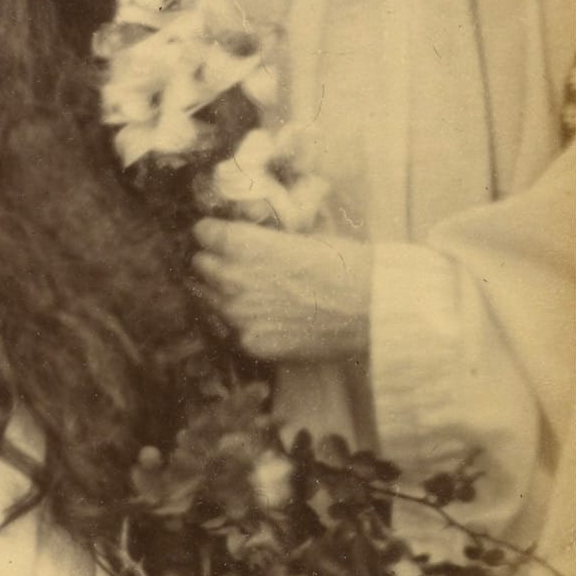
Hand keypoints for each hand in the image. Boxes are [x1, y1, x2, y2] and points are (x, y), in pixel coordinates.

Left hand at [194, 218, 371, 362]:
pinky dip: (244, 323)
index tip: (221, 236)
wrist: (374, 311)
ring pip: (210, 298)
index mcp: (244, 244)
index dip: (214, 233)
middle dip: (216, 262)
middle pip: (201, 265)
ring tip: (255, 294)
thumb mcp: (304, 236)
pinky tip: (270, 318)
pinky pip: (232, 329)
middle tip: (238, 265)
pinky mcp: (250, 342)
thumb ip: (267, 240)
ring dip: (224, 293)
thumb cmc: (348, 266)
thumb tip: (253, 236)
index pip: (204, 232)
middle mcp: (232, 278)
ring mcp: (238, 314)